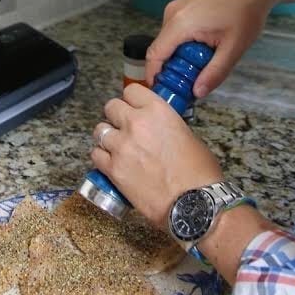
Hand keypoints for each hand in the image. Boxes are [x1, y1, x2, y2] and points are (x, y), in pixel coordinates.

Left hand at [91, 83, 222, 227]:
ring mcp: (121, 146)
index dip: (132, 100)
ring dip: (107, 137)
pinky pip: (95, 155)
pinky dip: (101, 158)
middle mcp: (135, 123)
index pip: (132, 91)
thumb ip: (166, 126)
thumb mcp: (188, 136)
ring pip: (99, 130)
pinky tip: (112, 163)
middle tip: (125, 128)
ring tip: (117, 147)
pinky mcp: (113, 170)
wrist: (194, 203)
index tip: (135, 108)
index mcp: (157, 111)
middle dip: (116, 116)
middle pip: (110, 107)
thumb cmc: (199, 173)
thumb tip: (157, 130)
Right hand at [145, 0, 271, 96]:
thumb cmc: (246, 14)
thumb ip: (214, 73)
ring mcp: (177, 7)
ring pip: (168, 40)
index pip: (155, 55)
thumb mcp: (233, 49)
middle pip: (161, 49)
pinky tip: (203, 49)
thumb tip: (197, 93)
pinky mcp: (183, 5)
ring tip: (201, 66)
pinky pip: (175, 31)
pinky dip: (184, 44)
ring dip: (179, 56)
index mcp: (180, 23)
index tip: (163, 92)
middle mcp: (172, 13)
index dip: (154, 76)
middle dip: (172, 68)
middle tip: (189, 83)